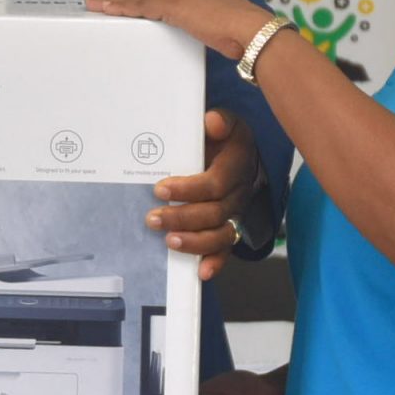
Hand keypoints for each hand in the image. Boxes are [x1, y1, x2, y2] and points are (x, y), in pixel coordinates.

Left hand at [87, 0, 276, 59]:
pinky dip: (122, 7)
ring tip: (93, 4)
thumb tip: (206, 39)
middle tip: (96, 0)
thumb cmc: (245, 36)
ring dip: (114, 1)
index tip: (123, 4)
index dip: (139, 0)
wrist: (254, 31)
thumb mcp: (220, 31)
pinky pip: (141, 6)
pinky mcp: (175, 5)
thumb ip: (207, 31)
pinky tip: (107, 10)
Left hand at [148, 109, 263, 279]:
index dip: (188, 189)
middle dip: (182, 218)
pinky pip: (226, 249)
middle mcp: (238, 194)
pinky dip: (215, 263)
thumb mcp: (225, 123)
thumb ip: (221, 121)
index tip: (160, 189)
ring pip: (220, 235)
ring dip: (194, 242)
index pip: (214, 184)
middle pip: (214, 213)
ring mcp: (235, 214)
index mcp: (236, 166)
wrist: (240, 153)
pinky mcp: (229, 228)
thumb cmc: (224, 139)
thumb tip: (212, 122)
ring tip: (169, 242)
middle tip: (153, 218)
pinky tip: (201, 273)